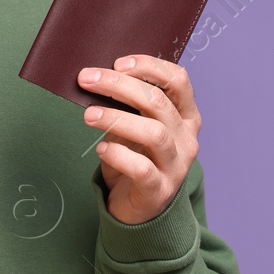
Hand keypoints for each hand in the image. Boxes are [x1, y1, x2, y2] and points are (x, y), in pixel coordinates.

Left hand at [78, 56, 201, 224]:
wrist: (141, 210)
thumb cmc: (136, 158)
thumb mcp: (136, 127)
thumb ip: (128, 105)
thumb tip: (96, 78)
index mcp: (185, 116)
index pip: (178, 80)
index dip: (149, 66)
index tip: (118, 63)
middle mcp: (186, 138)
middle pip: (158, 102)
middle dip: (119, 86)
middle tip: (87, 79)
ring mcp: (176, 166)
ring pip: (153, 134)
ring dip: (116, 119)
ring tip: (89, 115)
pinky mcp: (159, 190)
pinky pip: (142, 168)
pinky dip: (118, 155)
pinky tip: (102, 150)